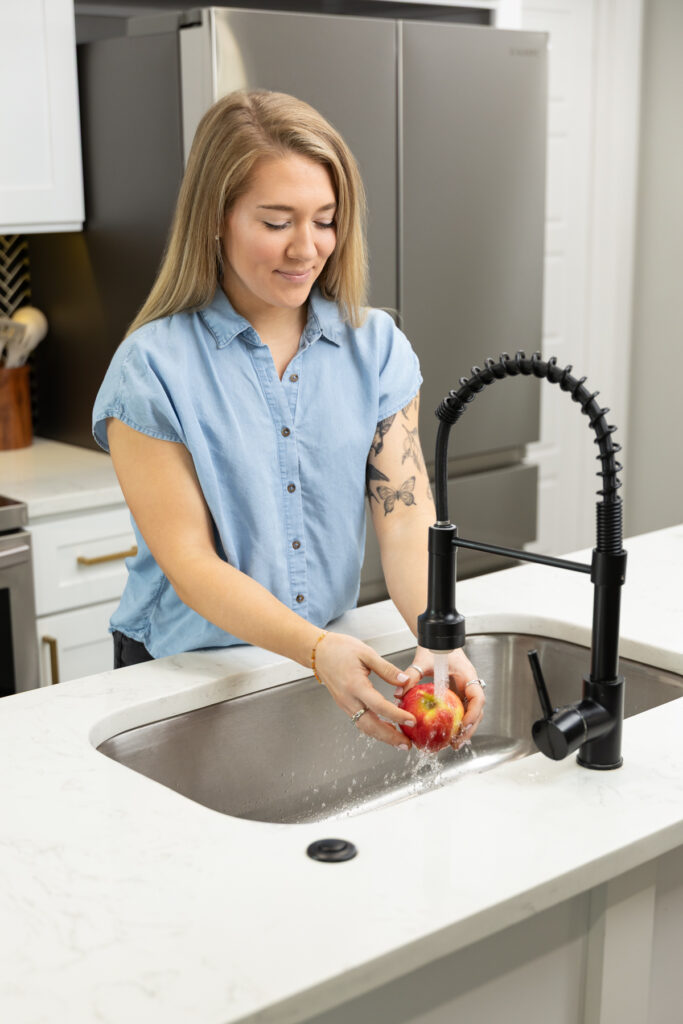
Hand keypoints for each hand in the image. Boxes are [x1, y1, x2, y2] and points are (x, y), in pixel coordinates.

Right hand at [314, 632, 417, 748]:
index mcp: (355, 685)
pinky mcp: (345, 705)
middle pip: (371, 725)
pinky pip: (360, 722)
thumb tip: (404, 680)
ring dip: (383, 736)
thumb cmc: (339, 649)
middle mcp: (349, 699)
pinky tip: (385, 729)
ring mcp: (345, 704)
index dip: (397, 716)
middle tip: (407, 743)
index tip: (412, 721)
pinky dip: (374, 729)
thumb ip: (387, 669)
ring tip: (399, 740)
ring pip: (365, 727)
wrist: (318, 652)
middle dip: (390, 737)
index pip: (379, 706)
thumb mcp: (366, 653)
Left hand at [393, 645, 485, 749]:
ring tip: (453, 744)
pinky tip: (447, 735)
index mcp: (467, 675)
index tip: (463, 724)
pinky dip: (457, 724)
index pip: (477, 697)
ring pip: (471, 714)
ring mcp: (465, 691)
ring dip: (464, 729)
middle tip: (456, 742)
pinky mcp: (458, 695)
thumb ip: (411, 676)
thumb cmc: (434, 647)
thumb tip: (397, 693)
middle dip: (469, 729)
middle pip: (477, 711)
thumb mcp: (422, 661)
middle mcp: (469, 684)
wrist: (437, 640)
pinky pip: (461, 711)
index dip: (473, 713)